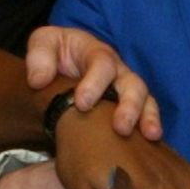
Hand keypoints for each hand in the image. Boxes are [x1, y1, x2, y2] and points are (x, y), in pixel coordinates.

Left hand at [25, 27, 161, 139]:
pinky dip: (150, 128)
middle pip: (133, 84)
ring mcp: (127, 91)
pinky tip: (151, 144)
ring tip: (149, 136)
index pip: (102, 64)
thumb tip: (38, 81)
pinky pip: (146, 117)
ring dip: (148, 118)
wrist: (63, 65)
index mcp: (97, 53)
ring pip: (146, 101)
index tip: (82, 104)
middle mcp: (118, 72)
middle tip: (120, 127)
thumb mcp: (43, 43)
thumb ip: (39, 56)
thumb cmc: (56, 53)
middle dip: (130, 106)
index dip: (95, 84)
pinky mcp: (130, 109)